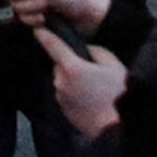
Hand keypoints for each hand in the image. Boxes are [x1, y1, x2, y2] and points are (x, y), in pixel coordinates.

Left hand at [33, 24, 127, 140]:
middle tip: (93, 73)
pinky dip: (75, 94)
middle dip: (72, 64)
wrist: (118, 129)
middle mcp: (61, 81)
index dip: (43, 33)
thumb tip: (88, 50)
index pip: (51, 44)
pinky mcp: (64, 110)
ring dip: (74, 81)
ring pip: (64, 80)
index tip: (37, 27)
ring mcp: (60, 97)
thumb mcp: (114, 66)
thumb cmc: (118, 97)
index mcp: (71, 67)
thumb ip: (97, 52)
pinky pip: (66, 95)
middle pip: (60, 64)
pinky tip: (92, 101)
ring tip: (96, 90)